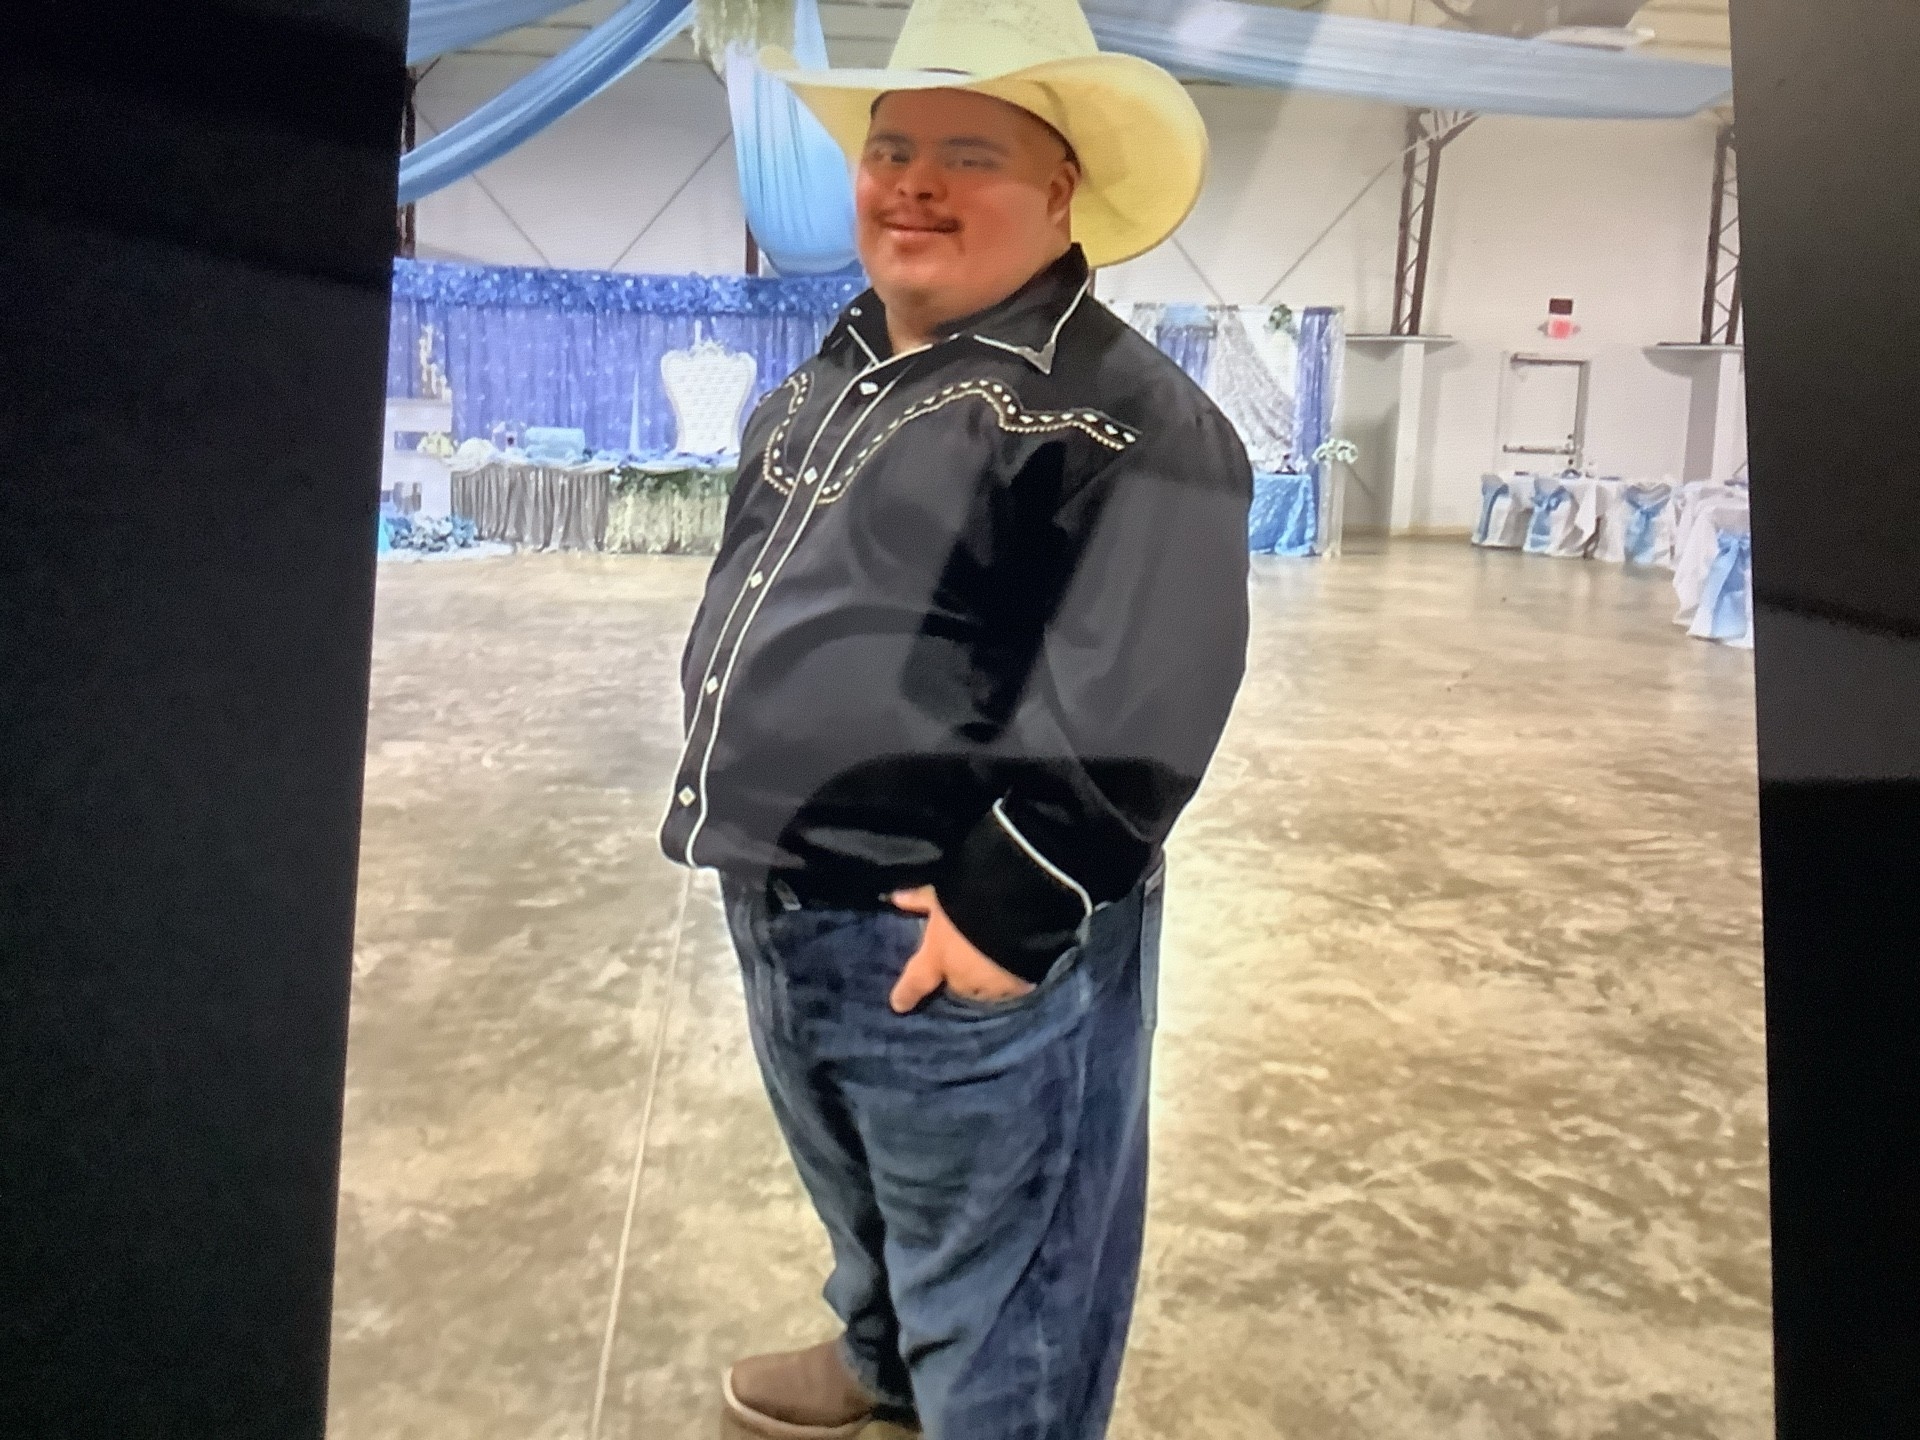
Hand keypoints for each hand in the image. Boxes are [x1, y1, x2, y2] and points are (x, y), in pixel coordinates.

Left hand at [887, 885, 1035, 1013]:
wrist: (1018, 907)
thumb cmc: (971, 897)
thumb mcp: (941, 894)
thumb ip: (920, 899)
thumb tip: (896, 898)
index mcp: (937, 958)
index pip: (915, 982)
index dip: (906, 994)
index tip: (899, 1004)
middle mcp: (961, 979)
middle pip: (956, 983)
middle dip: (960, 973)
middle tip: (969, 951)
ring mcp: (991, 987)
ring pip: (984, 988)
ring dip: (985, 978)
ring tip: (996, 956)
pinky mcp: (1020, 986)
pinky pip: (1012, 986)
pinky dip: (1012, 977)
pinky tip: (1018, 963)